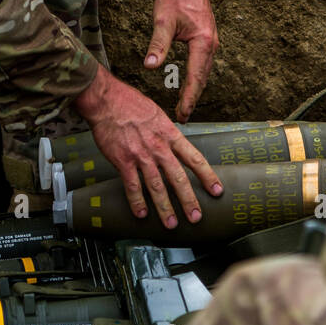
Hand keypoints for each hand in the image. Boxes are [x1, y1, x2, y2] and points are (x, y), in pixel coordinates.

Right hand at [75, 66, 222, 226]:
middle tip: (196, 217)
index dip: (207, 176)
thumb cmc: (131, 104)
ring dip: (165, 207)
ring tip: (172, 223)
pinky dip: (137, 201)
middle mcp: (159, 147)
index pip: (195, 158)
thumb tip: (175, 146)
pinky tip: (141, 214)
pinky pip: (132, 185)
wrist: (108, 101)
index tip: (217, 190)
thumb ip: (167, 134)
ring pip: (157, 186)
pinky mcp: (123, 161)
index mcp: (170, 135)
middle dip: (188, 199)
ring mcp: (141, 155)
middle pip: (178, 178)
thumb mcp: (158, 115)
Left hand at [147, 0, 218, 121]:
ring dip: (195, 89)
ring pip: (204, 72)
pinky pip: (204, 63)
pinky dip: (197, 77)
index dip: (188, 98)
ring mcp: (211, 41)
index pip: (195, 78)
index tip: (181, 115)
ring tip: (185, 105)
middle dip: (192, 98)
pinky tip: (190, 82)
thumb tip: (149, 66)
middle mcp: (211, 44)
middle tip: (182, 117)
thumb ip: (157, 44)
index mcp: (203, 42)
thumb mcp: (163, 19)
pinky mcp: (207, 38)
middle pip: (202, 78)